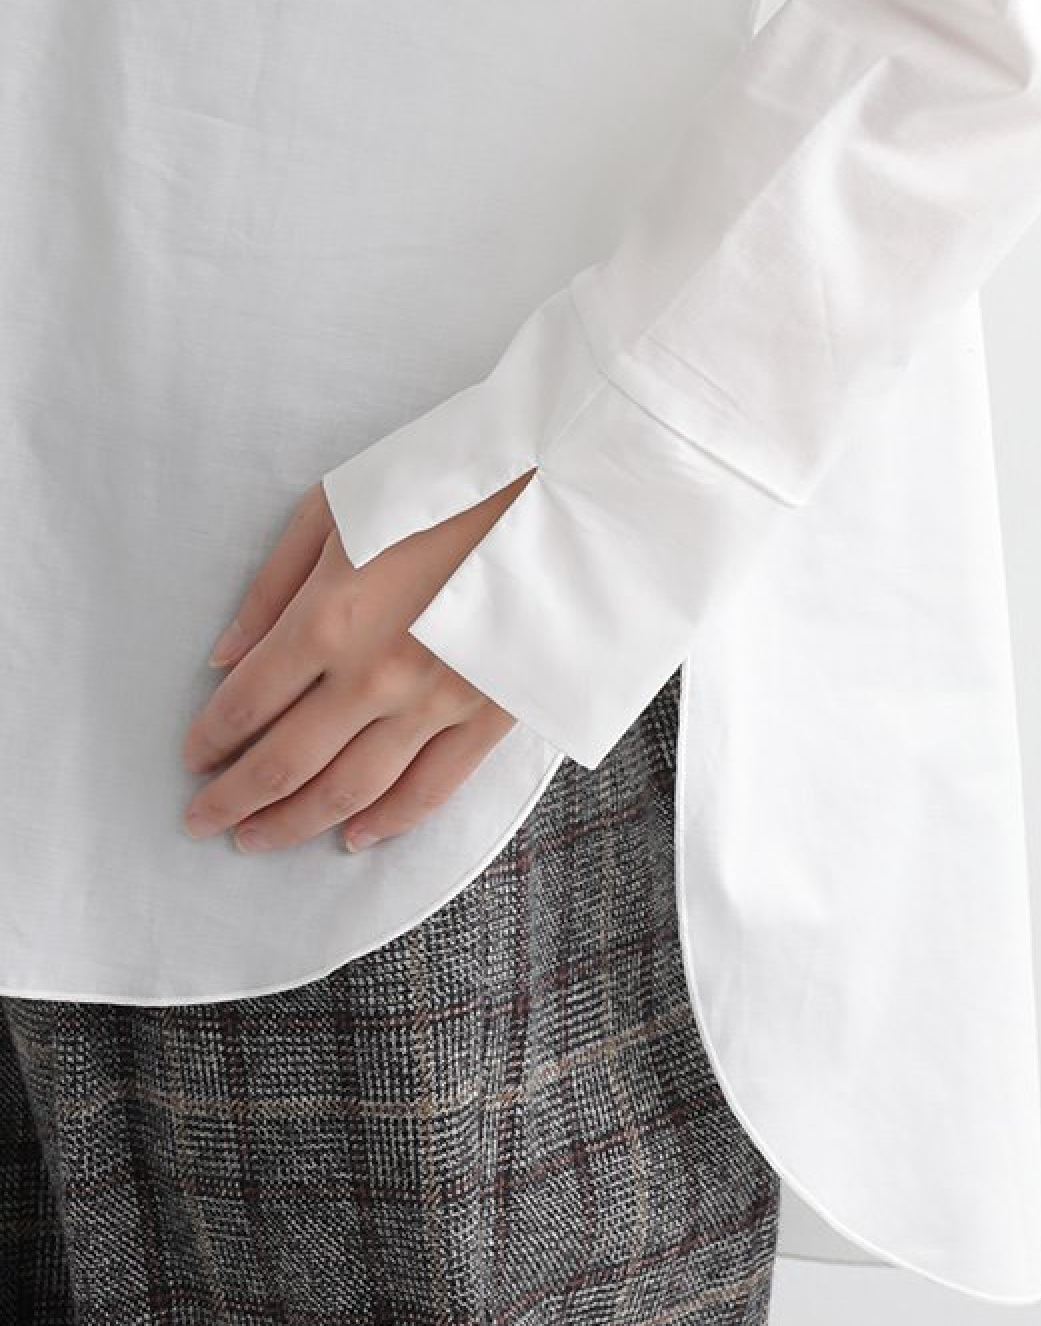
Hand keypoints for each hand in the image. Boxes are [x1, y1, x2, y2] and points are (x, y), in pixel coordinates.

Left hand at [181, 470, 534, 852]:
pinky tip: (352, 837)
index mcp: (330, 616)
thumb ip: (274, 586)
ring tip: (257, 840)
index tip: (192, 760)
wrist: (562, 495)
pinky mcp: (490, 716)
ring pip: (351, 790)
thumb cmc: (446, 485)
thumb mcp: (339, 507)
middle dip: (233, 799)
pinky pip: (431, 789)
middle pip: (286, 762)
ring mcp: (436, 704)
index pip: (247, 703)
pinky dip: (387, 821)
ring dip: (294, 823)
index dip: (210, 741)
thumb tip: (225, 657)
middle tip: (201, 820)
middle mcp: (375, 675)